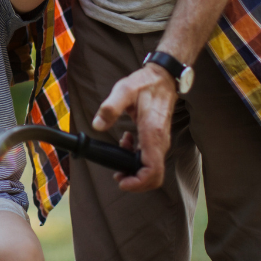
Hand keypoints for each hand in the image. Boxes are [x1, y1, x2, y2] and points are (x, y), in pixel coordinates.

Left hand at [92, 63, 176, 190]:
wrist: (163, 78)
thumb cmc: (144, 84)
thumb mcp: (124, 90)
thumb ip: (110, 108)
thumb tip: (97, 125)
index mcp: (152, 133)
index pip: (152, 170)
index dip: (138, 183)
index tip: (122, 181)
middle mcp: (160, 141)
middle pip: (154, 176)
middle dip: (136, 182)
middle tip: (117, 175)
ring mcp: (160, 141)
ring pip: (152, 169)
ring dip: (134, 169)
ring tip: (118, 157)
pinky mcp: (157, 139)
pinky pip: (150, 158)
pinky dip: (136, 158)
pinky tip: (125, 142)